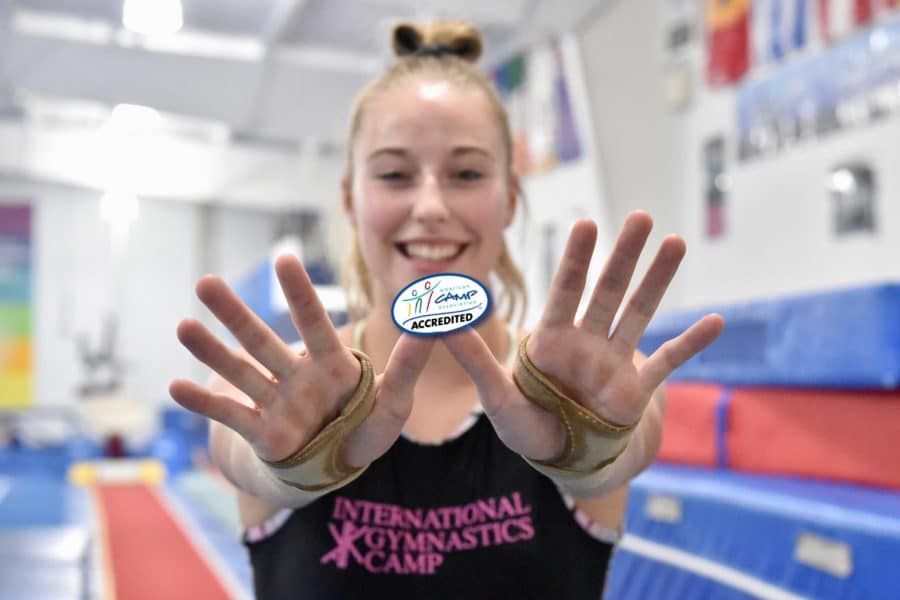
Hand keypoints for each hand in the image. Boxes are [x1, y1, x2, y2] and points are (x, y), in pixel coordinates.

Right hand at [170, 254, 434, 467]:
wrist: (330, 466)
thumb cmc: (362, 428)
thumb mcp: (394, 402)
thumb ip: (410, 365)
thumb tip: (434, 323)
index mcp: (331, 365)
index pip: (315, 325)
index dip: (300, 296)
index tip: (283, 259)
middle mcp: (297, 376)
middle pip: (263, 341)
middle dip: (236, 315)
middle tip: (205, 282)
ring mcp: (275, 402)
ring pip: (241, 372)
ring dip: (212, 351)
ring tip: (184, 325)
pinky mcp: (261, 432)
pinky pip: (231, 416)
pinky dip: (205, 404)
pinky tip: (174, 387)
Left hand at [443, 212, 723, 461]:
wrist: (563, 459)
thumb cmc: (527, 427)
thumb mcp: (497, 397)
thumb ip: (476, 359)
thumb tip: (438, 321)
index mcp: (552, 340)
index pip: (565, 291)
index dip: (576, 261)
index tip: (586, 225)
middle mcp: (587, 341)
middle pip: (608, 291)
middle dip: (622, 256)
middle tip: (640, 216)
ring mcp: (616, 361)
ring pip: (640, 311)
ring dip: (658, 280)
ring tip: (676, 242)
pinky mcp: (638, 389)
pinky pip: (669, 362)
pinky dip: (691, 344)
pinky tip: (715, 322)